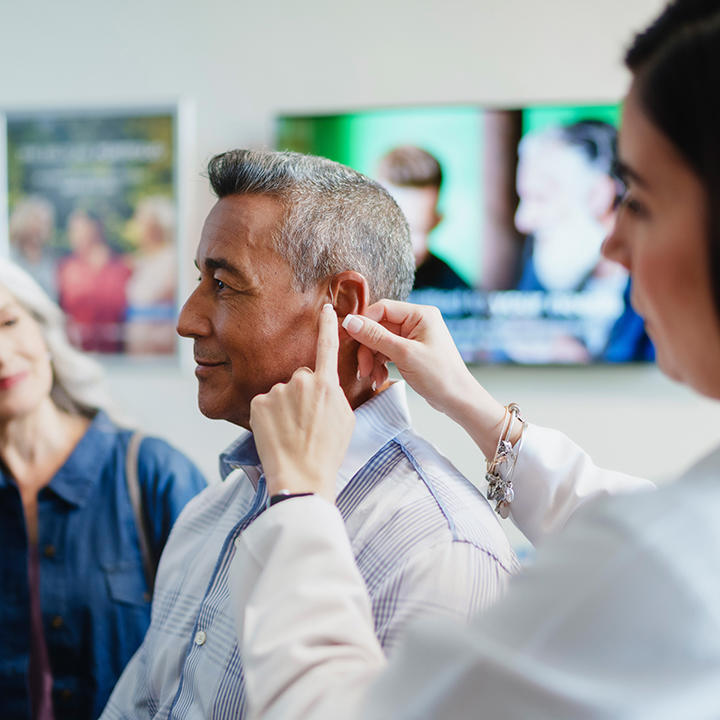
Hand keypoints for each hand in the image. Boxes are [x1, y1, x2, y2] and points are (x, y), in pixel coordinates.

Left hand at [250, 304, 354, 502]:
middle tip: (306, 422)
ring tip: (291, 432)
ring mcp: (277, 391)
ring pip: (281, 392)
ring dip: (284, 407)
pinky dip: (268, 416)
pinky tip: (276, 434)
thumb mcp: (346, 420)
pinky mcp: (257, 403)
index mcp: (327, 384)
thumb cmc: (327, 452)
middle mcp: (301, 381)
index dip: (327, 326)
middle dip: (302, 394)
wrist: (302, 477)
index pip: (327, 347)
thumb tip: (328, 386)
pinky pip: (264, 404)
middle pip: (301, 378)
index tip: (325, 308)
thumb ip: (336, 395)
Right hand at [342, 300, 475, 414]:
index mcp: (420, 314)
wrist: (457, 400)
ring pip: (380, 341)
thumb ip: (375, 336)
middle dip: (368, 348)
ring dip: (372, 359)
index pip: (382, 309)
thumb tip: (350, 321)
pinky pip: (387, 352)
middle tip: (363, 369)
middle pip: (378, 327)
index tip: (349, 337)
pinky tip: (379, 378)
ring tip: (371, 377)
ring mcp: (413, 337)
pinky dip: (380, 364)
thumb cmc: (439, 376)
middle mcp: (417, 321)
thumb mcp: (404, 354)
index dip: (364, 323)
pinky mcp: (410, 351)